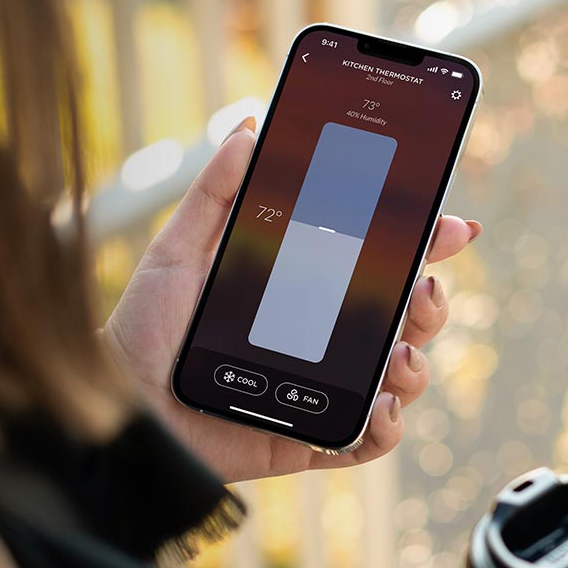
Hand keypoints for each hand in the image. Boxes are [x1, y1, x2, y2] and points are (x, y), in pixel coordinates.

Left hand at [103, 118, 481, 483]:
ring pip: (399, 376)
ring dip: (418, 362)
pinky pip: (366, 439)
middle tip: (424, 284)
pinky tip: (381, 405)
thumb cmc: (143, 330)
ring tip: (401, 350)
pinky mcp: (308, 438)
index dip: (421, 242)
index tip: (448, 223)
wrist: (119, 402)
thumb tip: (248, 128)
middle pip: (402, 317)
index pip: (376, 262)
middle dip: (431, 300)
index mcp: (300, 289)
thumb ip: (214, 192)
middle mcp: (319, 338)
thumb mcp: (177, 251)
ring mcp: (319, 389)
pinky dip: (388, 426)